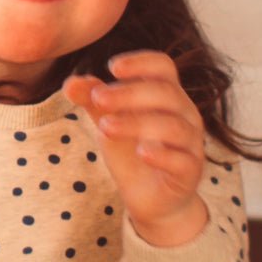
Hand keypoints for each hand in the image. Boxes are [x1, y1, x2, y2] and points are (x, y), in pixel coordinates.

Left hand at [63, 50, 208, 246]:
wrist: (152, 199)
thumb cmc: (132, 151)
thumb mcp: (109, 121)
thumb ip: (93, 101)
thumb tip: (70, 82)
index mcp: (168, 94)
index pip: (164, 67)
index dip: (142, 62)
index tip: (112, 67)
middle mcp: (185, 114)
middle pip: (165, 93)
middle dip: (129, 93)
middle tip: (98, 98)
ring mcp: (191, 143)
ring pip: (172, 126)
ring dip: (137, 123)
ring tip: (105, 127)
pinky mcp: (190, 173)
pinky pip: (182, 160)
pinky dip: (162, 154)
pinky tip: (140, 152)